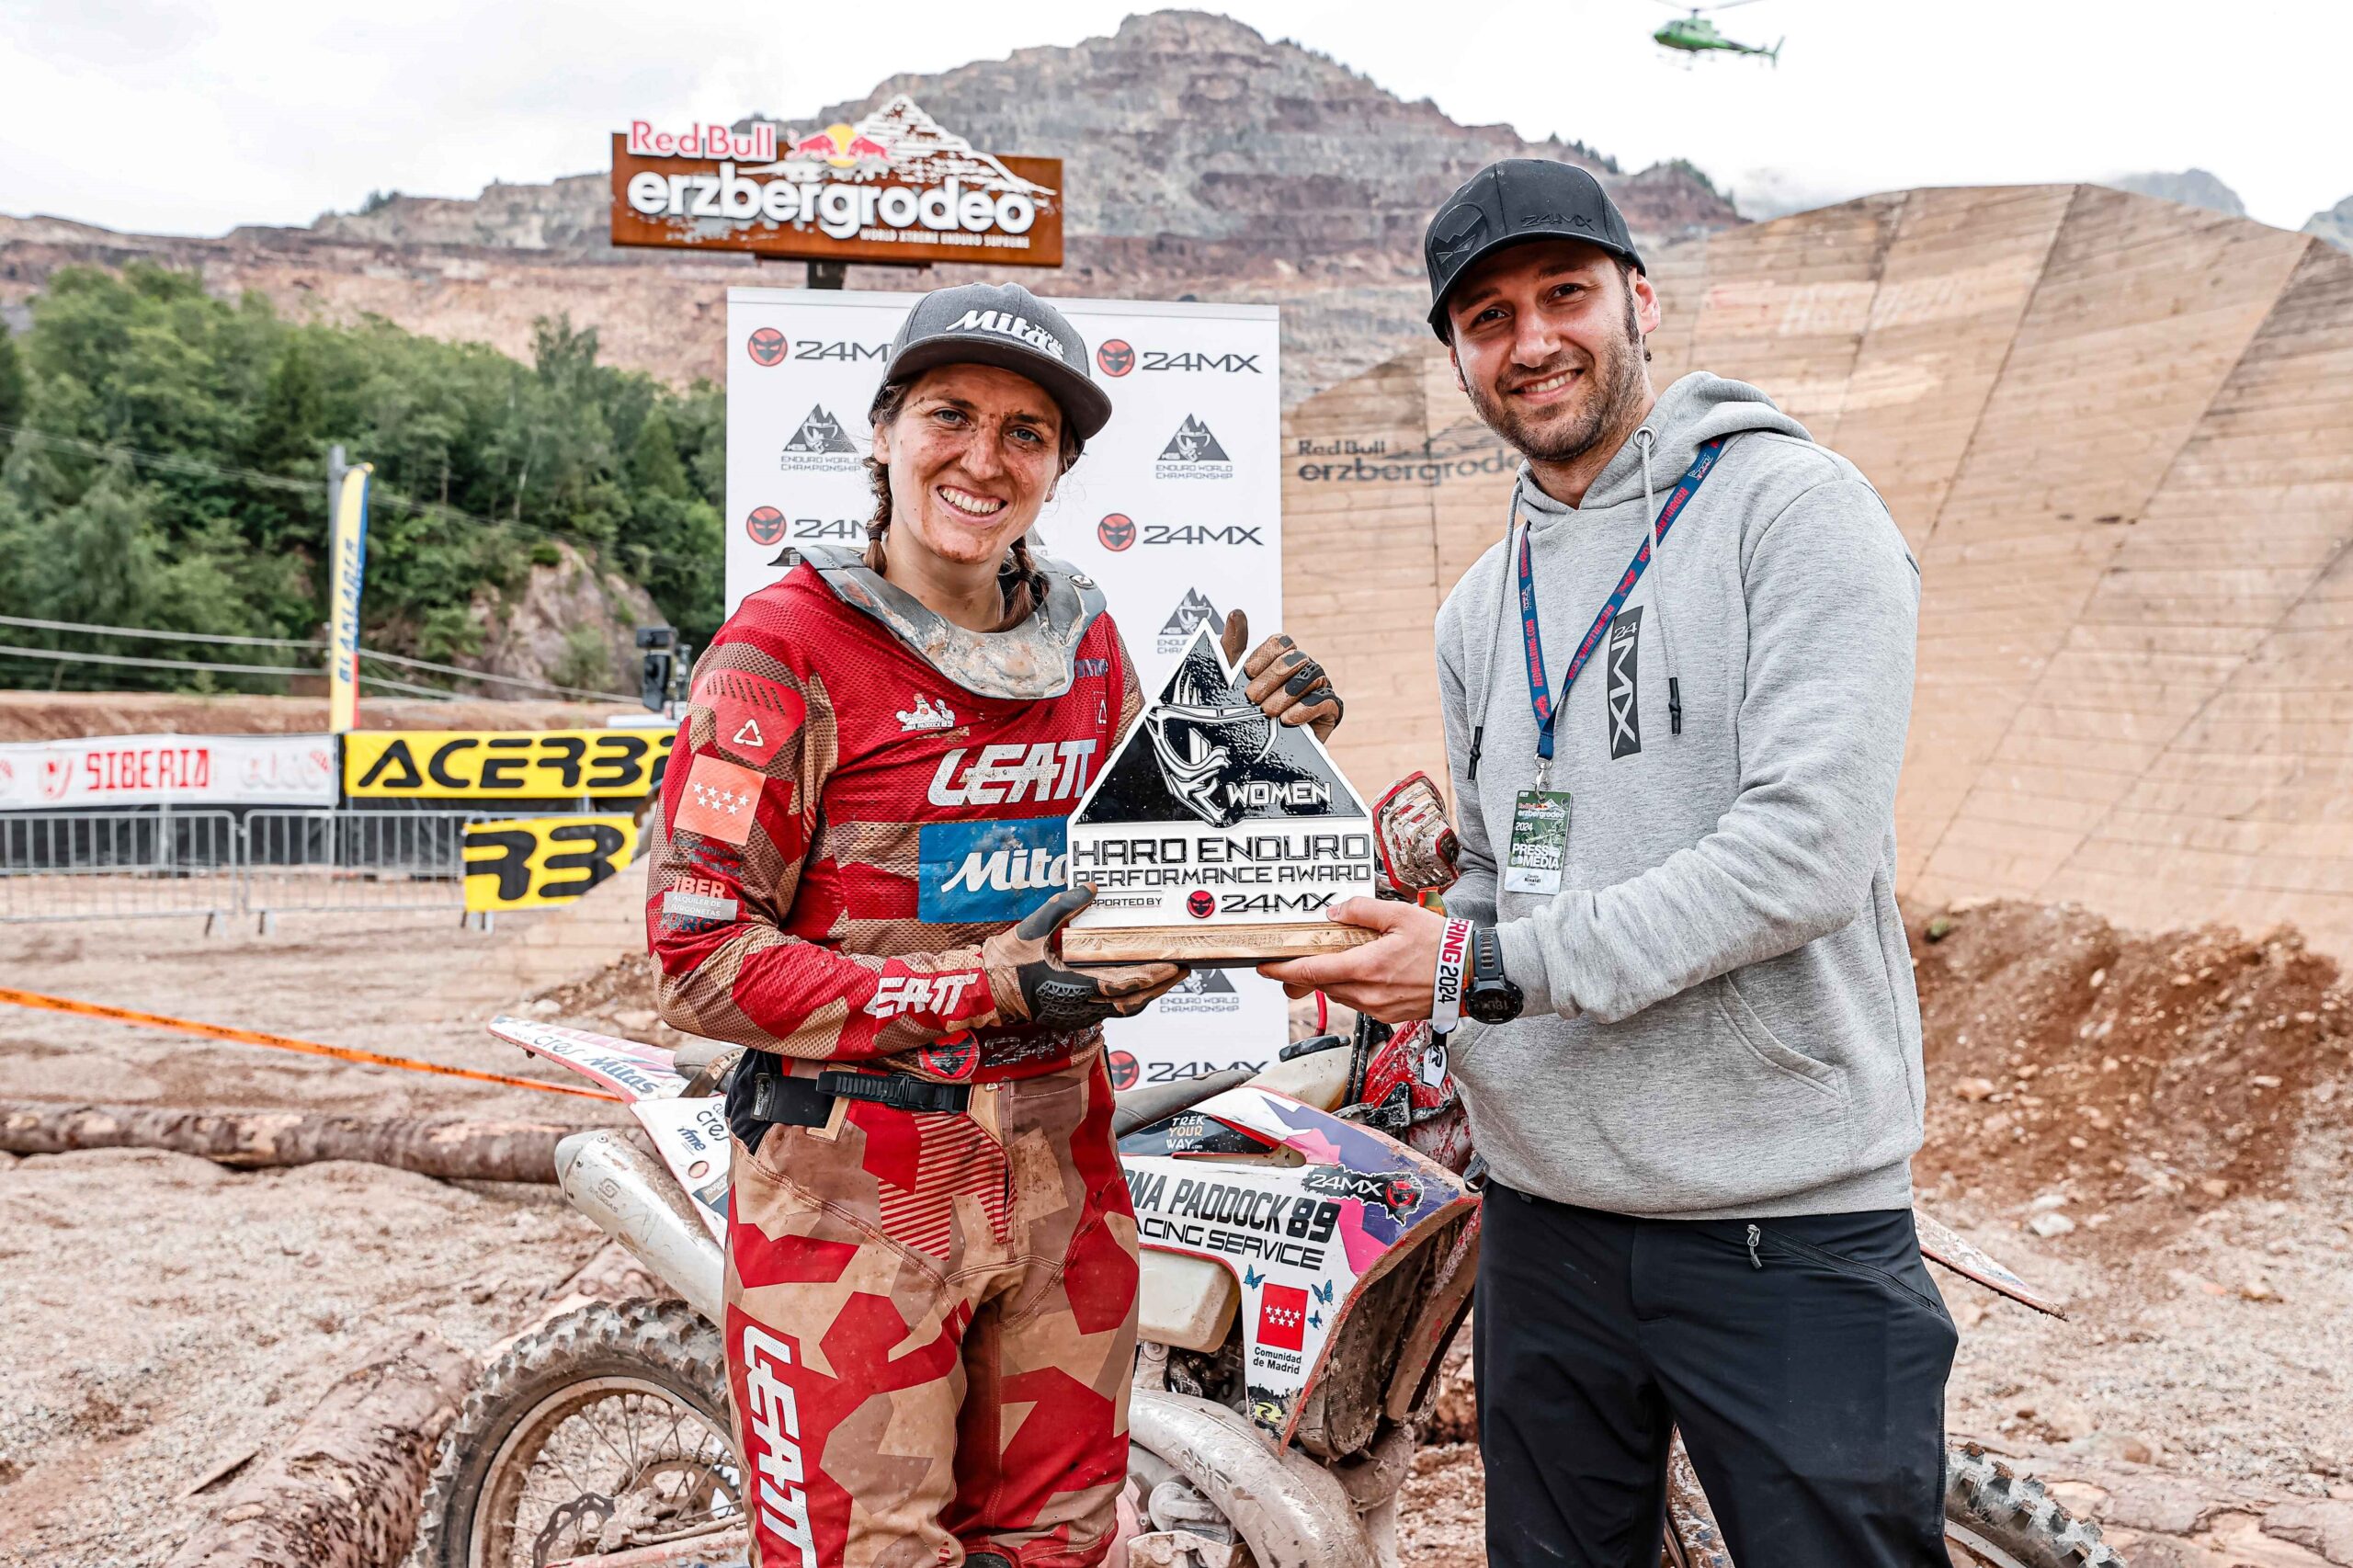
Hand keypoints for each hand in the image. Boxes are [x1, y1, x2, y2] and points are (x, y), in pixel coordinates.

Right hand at [983, 886, 1188, 1028]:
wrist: (986, 989)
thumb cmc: (1008, 963)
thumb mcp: (1034, 927)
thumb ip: (1063, 905)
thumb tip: (1090, 888)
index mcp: (1074, 986)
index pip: (1125, 985)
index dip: (1153, 976)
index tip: (1174, 964)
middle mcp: (1081, 1005)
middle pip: (1133, 1002)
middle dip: (1161, 986)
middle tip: (1183, 969)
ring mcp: (1078, 1014)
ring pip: (1124, 1009)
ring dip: (1148, 993)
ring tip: (1167, 975)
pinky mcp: (1074, 1015)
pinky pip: (1110, 1009)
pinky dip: (1129, 997)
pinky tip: (1137, 982)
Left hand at [1220, 610, 1342, 738]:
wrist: (1255, 752)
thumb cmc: (1243, 711)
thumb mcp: (1230, 679)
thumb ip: (1233, 645)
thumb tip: (1236, 613)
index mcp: (1282, 659)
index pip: (1281, 642)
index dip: (1264, 655)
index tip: (1247, 672)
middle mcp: (1303, 669)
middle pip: (1297, 657)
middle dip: (1273, 676)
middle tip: (1253, 697)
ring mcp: (1319, 689)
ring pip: (1311, 676)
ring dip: (1287, 693)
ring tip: (1268, 712)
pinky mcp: (1330, 712)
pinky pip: (1327, 700)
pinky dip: (1306, 708)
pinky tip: (1288, 719)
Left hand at [1257, 897, 1448, 1022]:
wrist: (1468, 974)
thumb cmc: (1439, 945)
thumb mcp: (1399, 915)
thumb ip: (1362, 911)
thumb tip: (1336, 912)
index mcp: (1366, 968)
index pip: (1313, 971)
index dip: (1284, 970)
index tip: (1265, 967)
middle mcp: (1368, 993)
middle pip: (1322, 985)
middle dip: (1304, 974)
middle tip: (1293, 961)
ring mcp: (1378, 1007)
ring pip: (1339, 994)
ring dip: (1331, 979)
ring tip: (1337, 960)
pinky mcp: (1388, 1015)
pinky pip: (1357, 1002)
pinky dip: (1351, 988)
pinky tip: (1362, 972)